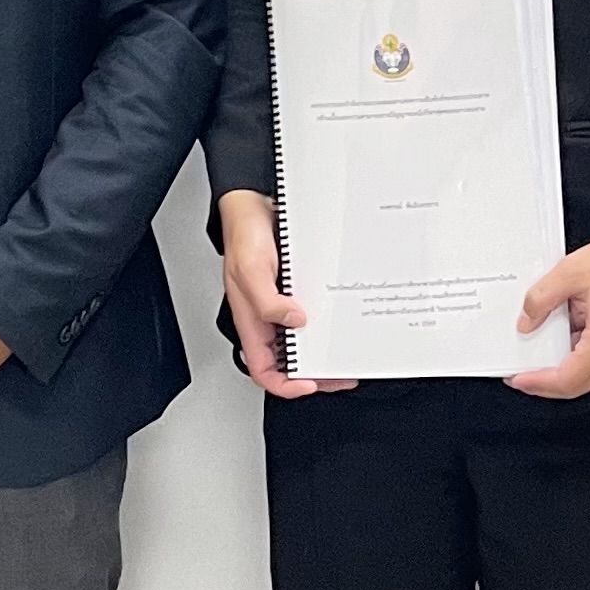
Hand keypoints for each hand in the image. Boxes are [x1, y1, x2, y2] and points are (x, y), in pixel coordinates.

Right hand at [216, 189, 353, 397]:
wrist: (254, 204)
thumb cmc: (244, 235)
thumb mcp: (251, 270)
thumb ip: (268, 301)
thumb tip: (294, 322)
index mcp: (251, 321)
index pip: (263, 370)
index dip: (285, 385)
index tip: (309, 384)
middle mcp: (266, 317)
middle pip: (288, 361)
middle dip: (315, 373)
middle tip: (341, 375)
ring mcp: (280, 304)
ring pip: (301, 340)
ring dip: (323, 350)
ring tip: (345, 354)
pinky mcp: (294, 290)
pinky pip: (311, 314)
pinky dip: (326, 322)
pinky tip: (339, 321)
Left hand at [508, 229, 589, 399]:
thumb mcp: (572, 271)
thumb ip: (542, 298)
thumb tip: (527, 320)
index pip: (565, 381)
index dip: (536, 383)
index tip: (517, 378)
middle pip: (576, 385)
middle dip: (545, 382)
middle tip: (521, 371)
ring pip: (586, 375)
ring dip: (561, 367)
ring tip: (537, 348)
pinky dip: (576, 354)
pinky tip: (563, 333)